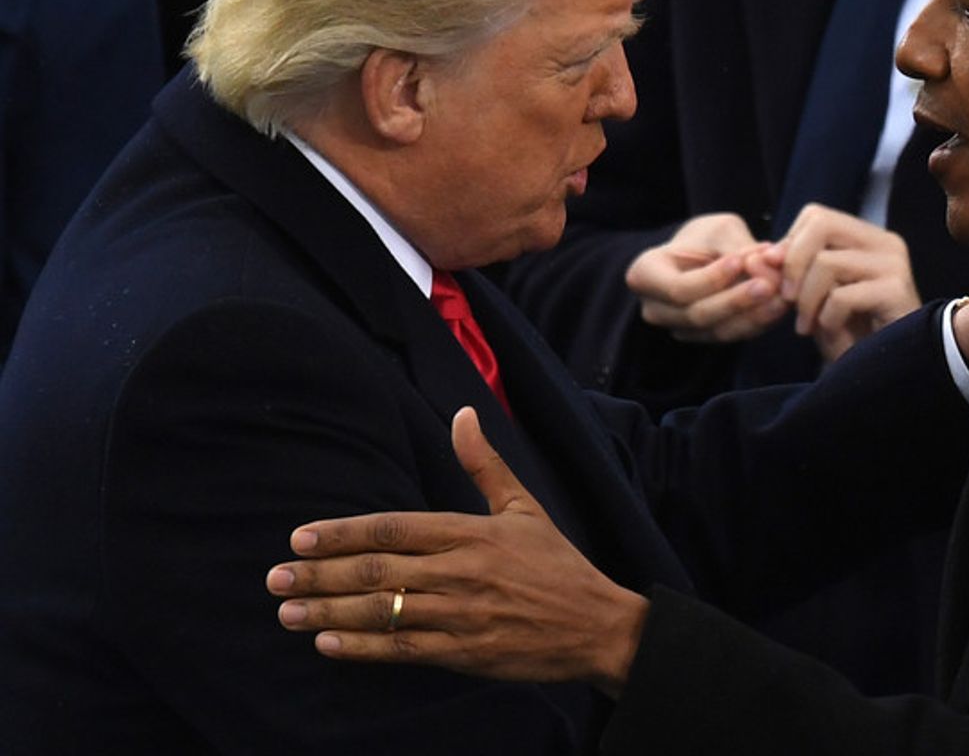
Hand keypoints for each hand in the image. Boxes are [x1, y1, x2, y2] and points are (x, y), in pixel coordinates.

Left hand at [266, 408, 645, 697]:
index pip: (392, 528)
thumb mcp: (524, 506)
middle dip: (319, 576)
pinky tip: (328, 646)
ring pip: (381, 612)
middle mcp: (459, 572)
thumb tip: (463, 412)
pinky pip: (402, 650)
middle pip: (375, 572)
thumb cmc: (557, 563)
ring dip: (328, 614)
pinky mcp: (464, 653)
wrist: (596, 624)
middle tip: (274, 578)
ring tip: (288, 612)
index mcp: (470, 532)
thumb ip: (485, 463)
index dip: (341, 533)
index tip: (299, 539)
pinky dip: (362, 649)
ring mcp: (460, 615)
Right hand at [625, 213, 787, 342]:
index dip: (712, 278)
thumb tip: (771, 260)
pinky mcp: (705, 338)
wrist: (701, 256)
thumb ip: (740, 247)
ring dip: (753, 316)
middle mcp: (655, 309)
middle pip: (697, 315)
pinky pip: (731, 336)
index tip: (741, 260)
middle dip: (736, 301)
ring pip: (717, 331)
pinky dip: (757, 323)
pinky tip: (779, 307)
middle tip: (769, 284)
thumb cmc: (704, 238)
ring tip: (781, 297)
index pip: (678, 287)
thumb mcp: (718, 230)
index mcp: (644, 275)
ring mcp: (678, 329)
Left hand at [765, 203, 921, 362]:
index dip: (789, 247)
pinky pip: (841, 296)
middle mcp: (885, 242)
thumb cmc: (849, 334)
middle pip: (821, 223)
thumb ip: (783, 275)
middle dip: (793, 263)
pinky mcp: (897, 291)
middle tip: (787, 299)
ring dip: (806, 300)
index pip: (816, 216)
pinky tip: (832, 333)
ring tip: (806, 327)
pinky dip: (827, 318)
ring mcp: (894, 265)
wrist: (886, 371)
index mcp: (867, 238)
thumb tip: (753, 259)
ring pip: (826, 262)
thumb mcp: (810, 300)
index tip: (782, 283)